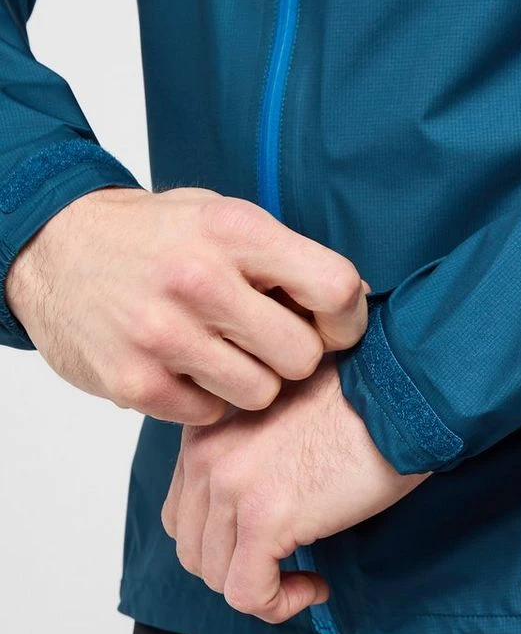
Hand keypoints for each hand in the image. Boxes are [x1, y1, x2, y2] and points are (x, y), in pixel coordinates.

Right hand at [6, 186, 368, 423]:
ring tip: (224, 350)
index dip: (346, 318)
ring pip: (261, 394)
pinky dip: (207, 400)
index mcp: (235, 230)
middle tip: (269, 340)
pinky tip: (188, 366)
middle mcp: (200, 281)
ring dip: (252, 380)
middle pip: (302, 356)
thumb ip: (285, 258)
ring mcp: (163, 335)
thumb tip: (352, 302)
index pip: (335, 289)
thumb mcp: (226, 218)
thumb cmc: (157, 235)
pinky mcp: (133, 381)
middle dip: (295, 354)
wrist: (54, 247)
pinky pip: (210, 415)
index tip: (332, 325)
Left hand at [161, 357, 427, 622]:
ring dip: (264, 588)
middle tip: (288, 564)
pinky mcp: (264, 518)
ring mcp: (232, 486)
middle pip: (194, 550)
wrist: (399, 397)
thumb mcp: (279, 418)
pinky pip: (249, 594)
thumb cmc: (359, 404)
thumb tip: (244, 517)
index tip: (269, 542)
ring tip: (308, 576)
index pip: (184, 512)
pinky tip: (316, 586)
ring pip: (218, 576)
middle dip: (240, 567)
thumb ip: (246, 453)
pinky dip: (280, 604)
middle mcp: (207, 454)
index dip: (224, 540)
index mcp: (208, 428)